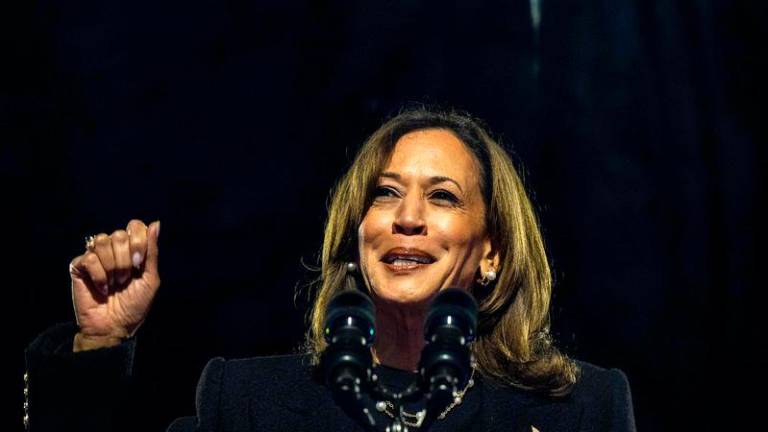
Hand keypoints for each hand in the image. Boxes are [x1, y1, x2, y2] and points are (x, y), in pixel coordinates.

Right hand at [69, 219, 160, 350]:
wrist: (115, 326)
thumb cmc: (134, 305)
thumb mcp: (150, 279)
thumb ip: (152, 251)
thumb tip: (156, 223)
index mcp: (131, 249)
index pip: (134, 226)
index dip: (138, 242)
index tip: (138, 264)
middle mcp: (113, 250)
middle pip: (119, 235)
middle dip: (125, 260)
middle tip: (125, 279)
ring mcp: (95, 257)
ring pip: (102, 241)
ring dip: (112, 267)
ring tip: (114, 283)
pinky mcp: (79, 266)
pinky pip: (89, 258)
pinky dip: (99, 275)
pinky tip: (102, 288)